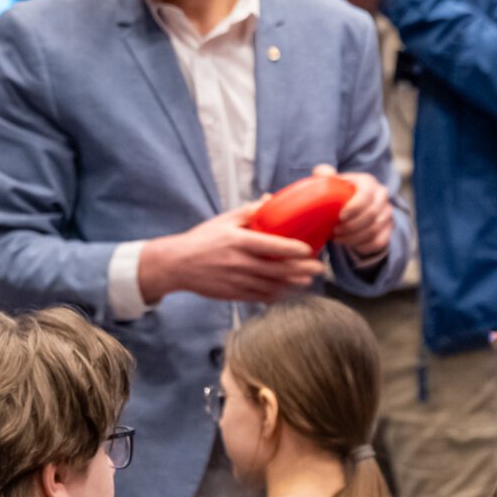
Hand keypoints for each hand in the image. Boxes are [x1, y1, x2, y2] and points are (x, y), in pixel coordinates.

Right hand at [138, 205, 325, 304]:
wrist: (178, 264)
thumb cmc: (203, 239)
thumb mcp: (224, 220)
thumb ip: (249, 211)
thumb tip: (270, 199)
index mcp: (238, 242)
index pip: (271, 246)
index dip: (292, 249)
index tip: (308, 249)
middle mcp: (239, 263)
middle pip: (277, 269)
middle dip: (301, 270)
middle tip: (319, 267)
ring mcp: (237, 281)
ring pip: (272, 285)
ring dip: (292, 284)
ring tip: (308, 279)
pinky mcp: (234, 294)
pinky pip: (260, 297)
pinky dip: (276, 294)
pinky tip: (288, 290)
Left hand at [315, 164, 391, 259]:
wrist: (355, 207)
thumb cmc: (340, 193)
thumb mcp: (332, 182)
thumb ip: (324, 174)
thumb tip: (325, 172)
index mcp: (368, 182)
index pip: (366, 195)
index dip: (354, 208)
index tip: (340, 217)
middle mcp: (382, 196)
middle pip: (371, 215)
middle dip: (351, 226)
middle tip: (335, 231)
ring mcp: (387, 213)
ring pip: (374, 230)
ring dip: (354, 238)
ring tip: (338, 239)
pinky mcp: (388, 229)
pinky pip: (379, 242)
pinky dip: (363, 246)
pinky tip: (350, 245)